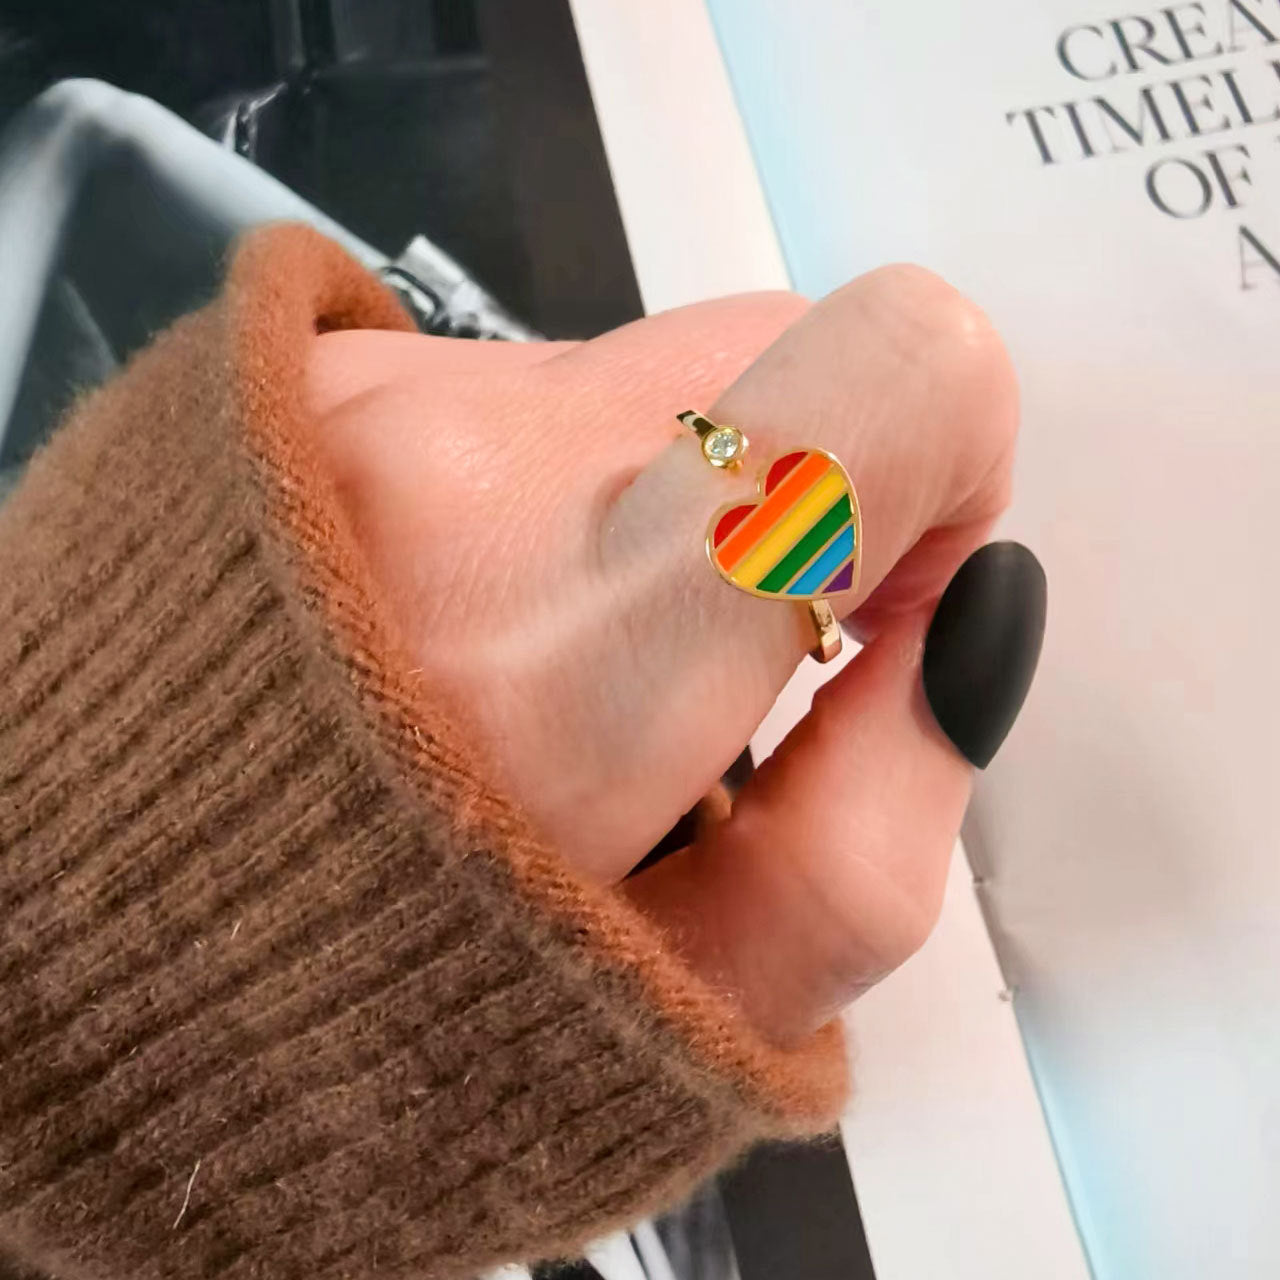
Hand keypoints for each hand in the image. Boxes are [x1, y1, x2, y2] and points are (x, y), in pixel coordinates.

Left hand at [306, 266, 1017, 1045]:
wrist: (95, 931)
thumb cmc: (373, 1009)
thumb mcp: (696, 1015)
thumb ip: (881, 837)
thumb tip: (961, 633)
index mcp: (589, 645)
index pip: (894, 369)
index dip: (946, 461)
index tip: (881, 589)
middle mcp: (470, 474)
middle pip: (780, 345)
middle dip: (812, 490)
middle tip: (731, 649)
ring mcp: (367, 406)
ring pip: (647, 370)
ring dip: (669, 499)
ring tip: (568, 657)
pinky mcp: (309, 382)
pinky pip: (521, 385)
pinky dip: (551, 490)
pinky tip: (474, 615)